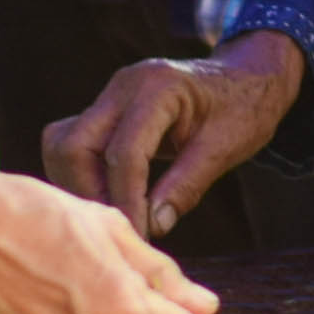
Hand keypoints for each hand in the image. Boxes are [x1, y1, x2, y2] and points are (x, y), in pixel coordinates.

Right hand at [42, 31, 305, 239]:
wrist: (249, 76)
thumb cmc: (246, 108)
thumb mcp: (227, 147)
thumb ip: (187, 185)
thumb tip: (152, 227)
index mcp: (158, 88)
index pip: (124, 152)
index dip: (126, 200)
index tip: (139, 236)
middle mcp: (124, 86)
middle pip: (74, 146)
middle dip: (90, 193)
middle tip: (120, 228)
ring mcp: (111, 95)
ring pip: (64, 145)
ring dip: (80, 185)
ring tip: (113, 217)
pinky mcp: (106, 109)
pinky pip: (74, 144)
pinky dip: (83, 175)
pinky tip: (108, 199)